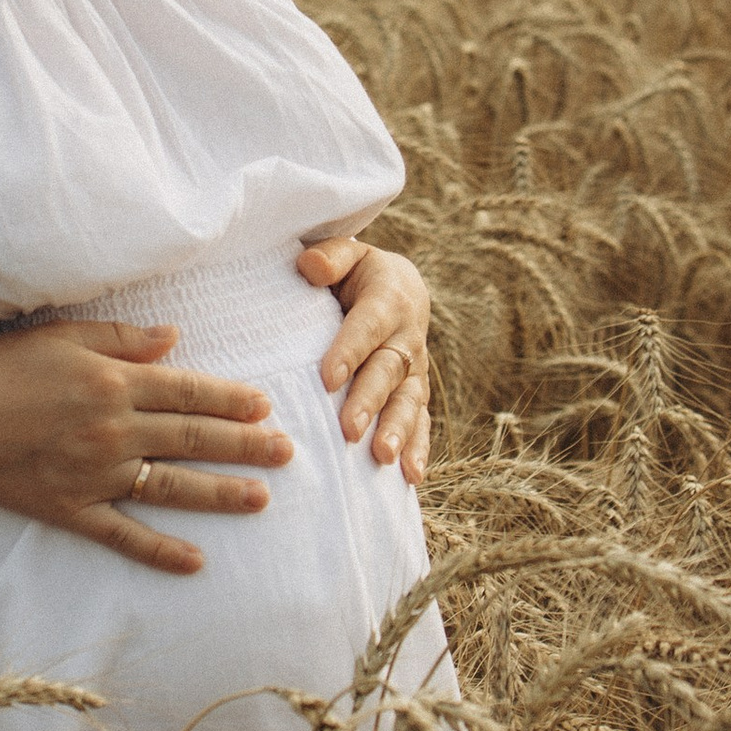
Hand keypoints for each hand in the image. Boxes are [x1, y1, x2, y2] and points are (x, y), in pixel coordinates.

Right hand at [0, 318, 292, 576]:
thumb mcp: (58, 335)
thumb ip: (120, 338)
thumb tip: (175, 339)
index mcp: (112, 382)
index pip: (188, 391)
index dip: (231, 398)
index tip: (265, 405)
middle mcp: (113, 430)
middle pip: (193, 438)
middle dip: (246, 444)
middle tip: (287, 452)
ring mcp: (95, 475)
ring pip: (172, 487)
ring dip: (221, 494)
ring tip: (261, 498)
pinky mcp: (72, 510)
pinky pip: (124, 536)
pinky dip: (161, 551)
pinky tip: (197, 561)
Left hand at [297, 238, 431, 482]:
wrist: (397, 286)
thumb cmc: (355, 272)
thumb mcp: (345, 253)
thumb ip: (330, 256)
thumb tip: (309, 267)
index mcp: (388, 298)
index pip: (367, 326)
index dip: (349, 351)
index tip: (327, 379)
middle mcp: (407, 336)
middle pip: (388, 371)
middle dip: (368, 402)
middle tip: (347, 431)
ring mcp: (415, 368)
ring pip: (409, 401)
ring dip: (398, 431)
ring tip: (383, 458)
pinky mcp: (416, 392)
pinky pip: (422, 422)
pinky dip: (418, 448)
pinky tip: (410, 477)